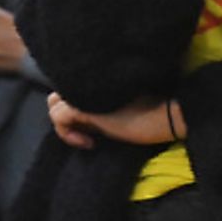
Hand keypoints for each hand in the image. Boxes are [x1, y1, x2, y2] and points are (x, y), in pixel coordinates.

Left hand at [47, 93, 179, 148]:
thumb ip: (102, 101)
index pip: (69, 87)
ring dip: (65, 125)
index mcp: (98, 77)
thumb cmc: (155, 111)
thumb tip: (83, 117)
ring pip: (53, 104)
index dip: (75, 106)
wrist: (168, 115)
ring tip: (87, 136)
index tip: (94, 127)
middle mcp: (87, 80)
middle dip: (65, 113)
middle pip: (57, 94)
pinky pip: (59, 118)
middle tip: (87, 130)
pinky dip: (68, 134)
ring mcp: (83, 92)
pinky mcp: (82, 106)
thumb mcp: (123, 104)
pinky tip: (89, 142)